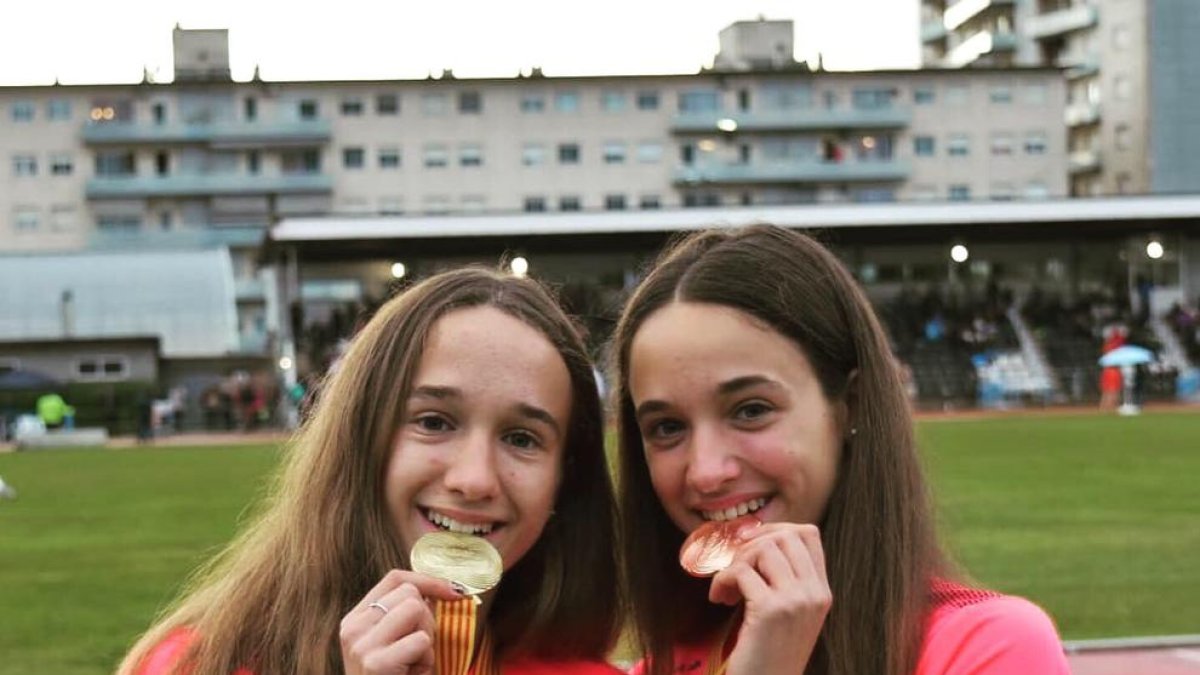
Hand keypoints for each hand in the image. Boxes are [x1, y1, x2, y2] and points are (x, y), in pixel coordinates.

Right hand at [339, 570, 462, 674]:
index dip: (428, 580)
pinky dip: (426, 660)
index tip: (455, 591)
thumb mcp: (393, 645)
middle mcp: (353, 629)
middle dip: (427, 620)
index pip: (394, 578)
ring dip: (427, 639)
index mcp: (355, 620)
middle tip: (418, 650)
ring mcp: (361, 645)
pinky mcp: (376, 663)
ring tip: (414, 663)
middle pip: (410, 594)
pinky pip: (421, 641)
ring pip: (416, 610)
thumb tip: (445, 589)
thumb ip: (405, 616)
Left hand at [708, 523, 830, 674]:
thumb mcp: (788, 614)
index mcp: (821, 592)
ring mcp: (796, 601)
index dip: (774, 529)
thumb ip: (784, 580)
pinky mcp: (771, 610)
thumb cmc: (768, 654)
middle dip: (751, 543)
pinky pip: (740, 571)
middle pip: (785, 535)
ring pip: (762, 548)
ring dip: (734, 562)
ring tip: (726, 588)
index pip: (808, 534)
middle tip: (733, 564)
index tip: (749, 544)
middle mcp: (814, 594)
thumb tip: (755, 537)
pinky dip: (721, 580)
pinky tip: (719, 599)